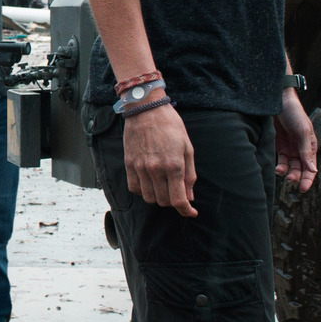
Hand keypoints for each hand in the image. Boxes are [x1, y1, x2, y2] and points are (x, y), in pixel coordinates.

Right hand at [122, 102, 195, 216]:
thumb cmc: (170, 126)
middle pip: (164, 201)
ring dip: (158, 197)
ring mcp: (140, 168)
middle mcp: (156, 169)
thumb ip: (189, 174)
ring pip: (149, 198)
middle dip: (173, 202)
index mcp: (174, 165)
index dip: (186, 211)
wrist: (146, 109)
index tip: (191, 212)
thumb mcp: (187, 147)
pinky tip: (149, 181)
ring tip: (163, 186)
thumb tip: (190, 196)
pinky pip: (134, 188)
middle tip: (177, 193)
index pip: (179, 200)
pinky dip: (143, 190)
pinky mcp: (129, 164)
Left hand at [275, 92, 318, 192]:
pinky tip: (277, 169)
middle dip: (297, 177)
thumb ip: (306, 151)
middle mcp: (300, 149)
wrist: (277, 101)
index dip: (309, 179)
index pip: (311, 167)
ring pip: (290, 167)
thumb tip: (313, 170)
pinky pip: (280, 161)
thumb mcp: (302, 131)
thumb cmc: (294, 113)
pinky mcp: (278, 146)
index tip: (304, 189)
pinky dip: (279, 167)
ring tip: (282, 173)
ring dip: (287, 173)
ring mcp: (289, 148)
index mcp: (310, 146)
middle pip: (300, 169)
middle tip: (291, 181)